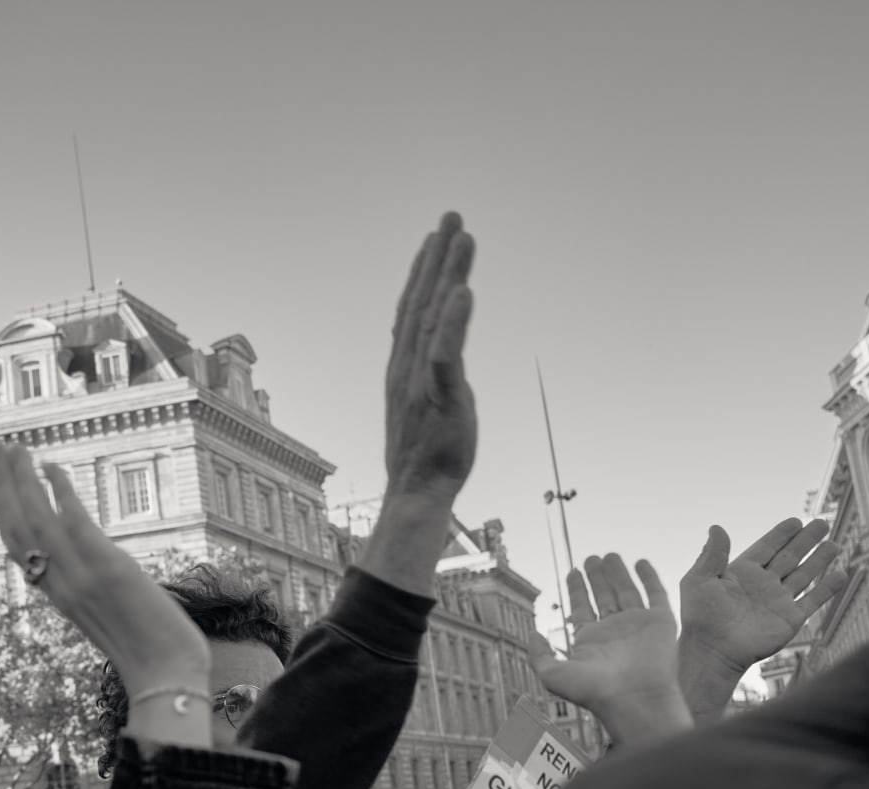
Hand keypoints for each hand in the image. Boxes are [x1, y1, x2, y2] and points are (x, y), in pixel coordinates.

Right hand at [0, 441, 210, 694]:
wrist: (167, 677)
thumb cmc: (152, 656)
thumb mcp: (114, 621)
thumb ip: (99, 594)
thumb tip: (105, 572)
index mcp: (60, 598)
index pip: (18, 550)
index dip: (2, 513)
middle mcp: (60, 586)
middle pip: (17, 529)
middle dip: (3, 485)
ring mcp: (80, 577)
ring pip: (36, 520)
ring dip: (20, 478)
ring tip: (11, 446)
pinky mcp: (107, 569)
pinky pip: (74, 521)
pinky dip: (60, 489)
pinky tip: (52, 465)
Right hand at [385, 212, 476, 497]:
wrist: (416, 492)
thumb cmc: (427, 454)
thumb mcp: (427, 403)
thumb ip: (433, 373)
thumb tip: (441, 358)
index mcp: (405, 366)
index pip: (412, 308)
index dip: (422, 271)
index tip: (432, 238)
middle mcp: (409, 366)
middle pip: (423, 300)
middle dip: (437, 256)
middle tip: (451, 215)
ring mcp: (422, 381)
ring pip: (434, 317)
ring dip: (447, 274)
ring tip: (461, 235)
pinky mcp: (441, 398)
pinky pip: (445, 356)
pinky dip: (453, 323)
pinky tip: (463, 293)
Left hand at [529, 554, 691, 743]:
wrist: (635, 698)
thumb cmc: (594, 691)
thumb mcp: (553, 674)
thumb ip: (539, 654)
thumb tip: (533, 633)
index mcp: (590, 641)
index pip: (582, 608)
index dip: (576, 589)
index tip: (573, 571)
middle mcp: (614, 632)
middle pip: (603, 597)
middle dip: (596, 578)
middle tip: (590, 558)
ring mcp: (639, 626)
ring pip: (627, 592)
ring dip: (618, 573)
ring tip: (609, 555)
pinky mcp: (661, 622)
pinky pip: (656, 594)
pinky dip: (649, 577)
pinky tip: (640, 562)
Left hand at [679, 518, 849, 673]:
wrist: (713, 651)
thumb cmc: (700, 617)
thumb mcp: (699, 580)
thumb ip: (712, 554)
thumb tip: (716, 527)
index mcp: (740, 573)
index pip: (766, 547)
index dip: (781, 534)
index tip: (796, 520)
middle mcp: (762, 585)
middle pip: (789, 557)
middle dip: (806, 540)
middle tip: (822, 523)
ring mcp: (777, 601)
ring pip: (804, 574)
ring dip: (819, 559)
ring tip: (833, 544)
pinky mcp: (790, 619)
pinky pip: (813, 600)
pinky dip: (827, 588)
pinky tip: (841, 574)